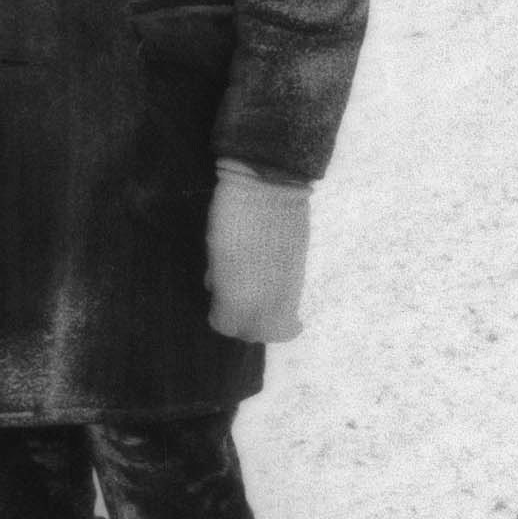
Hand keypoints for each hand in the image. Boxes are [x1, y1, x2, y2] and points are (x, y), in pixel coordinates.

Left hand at [206, 160, 310, 341]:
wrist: (271, 186)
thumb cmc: (233, 216)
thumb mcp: (216, 251)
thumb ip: (219, 278)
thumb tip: (220, 287)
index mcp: (236, 294)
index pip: (226, 325)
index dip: (221, 316)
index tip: (218, 303)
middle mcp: (264, 301)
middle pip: (257, 333)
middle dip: (246, 325)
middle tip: (238, 306)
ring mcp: (287, 289)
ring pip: (280, 324)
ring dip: (268, 318)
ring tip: (258, 297)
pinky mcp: (301, 273)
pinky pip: (291, 302)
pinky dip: (282, 303)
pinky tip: (273, 284)